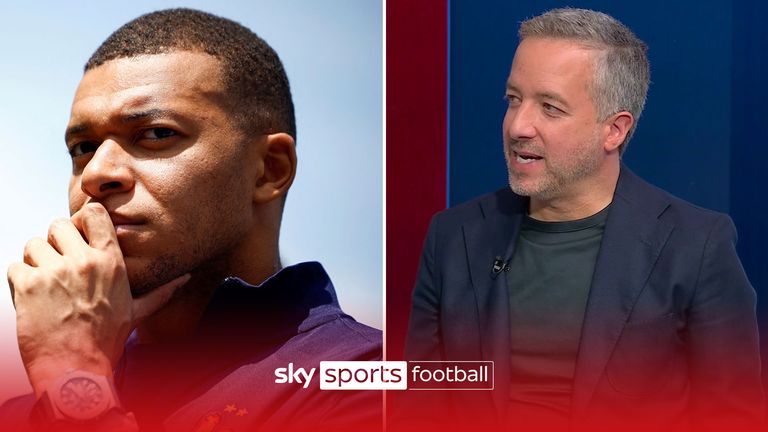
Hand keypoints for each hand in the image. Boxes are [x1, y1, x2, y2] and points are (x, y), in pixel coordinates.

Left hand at [7, 202, 188, 396]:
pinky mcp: (28, 285)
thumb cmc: (105, 342)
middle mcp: (84, 262)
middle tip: (57, 266)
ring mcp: (55, 272)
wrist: (76, 370)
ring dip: (34, 262)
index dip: (81, 221)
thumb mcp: (136, 312)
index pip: (94, 214)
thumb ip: (161, 291)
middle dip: (54, 242)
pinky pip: (15, 268)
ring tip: (45, 286)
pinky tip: (32, 300)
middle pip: (57, 225)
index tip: (78, 237)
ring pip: (33, 245)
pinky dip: (19, 282)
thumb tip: (185, 279)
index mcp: (111, 262)